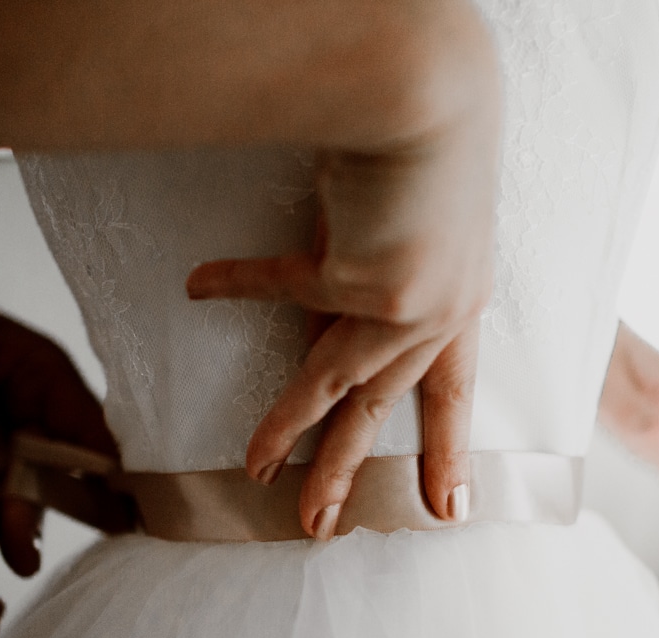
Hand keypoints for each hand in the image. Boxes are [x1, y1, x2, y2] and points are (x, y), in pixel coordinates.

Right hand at [185, 22, 499, 539]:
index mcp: (460, 301)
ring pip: (334, 382)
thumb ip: (370, 277)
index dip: (447, 450)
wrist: (434, 89)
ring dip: (287, 426)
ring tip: (254, 468)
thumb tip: (327, 314)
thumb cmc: (425, 139)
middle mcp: (439, 312)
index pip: (452, 392)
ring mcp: (404, 302)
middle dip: (349, 470)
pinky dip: (236, 281)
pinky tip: (198, 285)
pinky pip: (282, 288)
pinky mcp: (361, 277)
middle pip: (384, 405)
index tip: (450, 509)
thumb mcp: (409, 225)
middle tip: (322, 527)